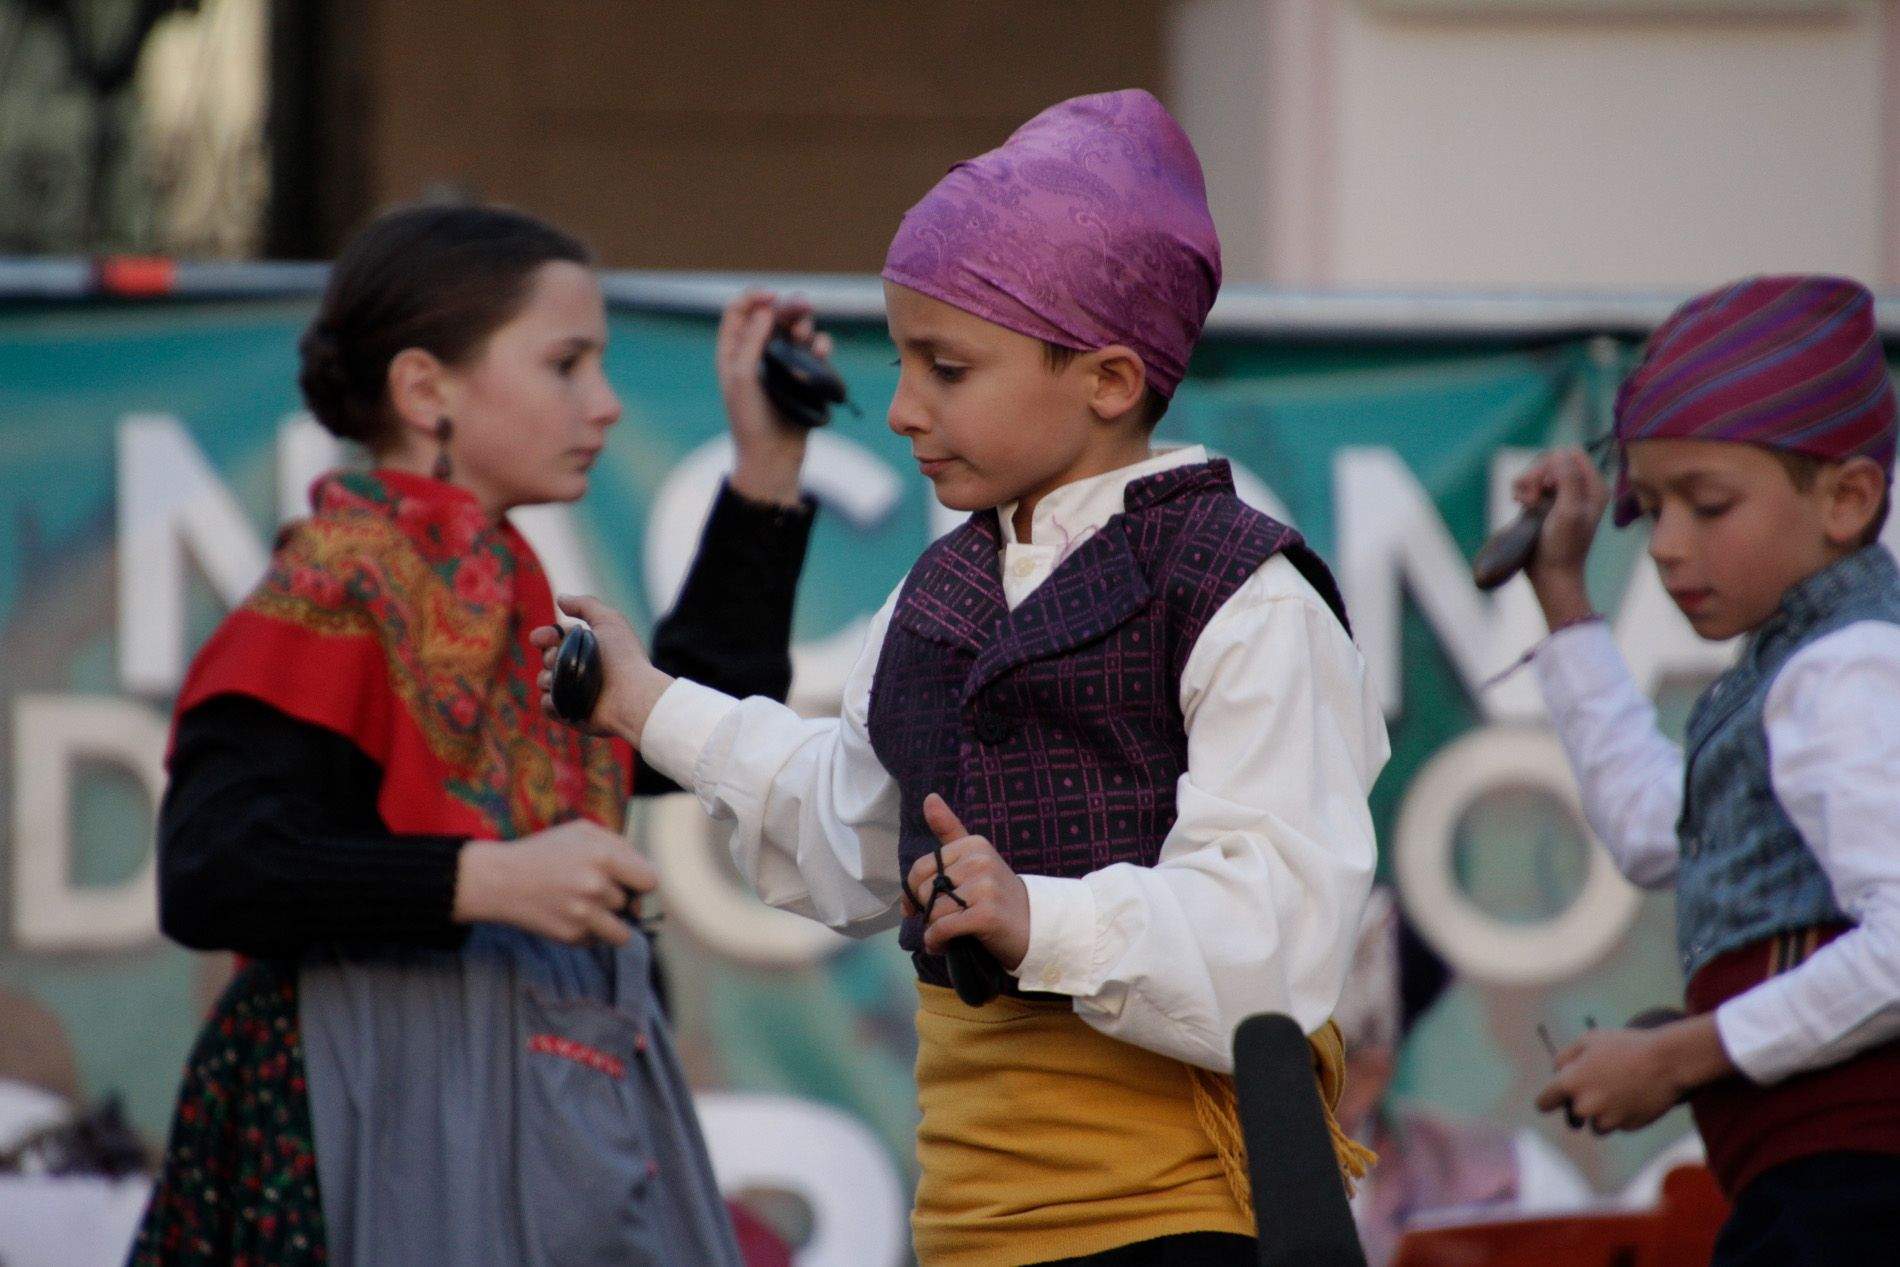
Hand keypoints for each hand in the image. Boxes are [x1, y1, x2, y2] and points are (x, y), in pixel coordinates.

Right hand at [453, 819, 656, 946]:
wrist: (499, 880)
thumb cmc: (544, 851)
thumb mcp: (582, 831)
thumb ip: (619, 845)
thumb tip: (645, 871)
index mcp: (604, 857)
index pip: (649, 881)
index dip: (641, 882)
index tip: (632, 883)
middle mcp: (596, 887)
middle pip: (630, 903)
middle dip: (615, 897)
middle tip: (588, 888)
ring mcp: (583, 915)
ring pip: (620, 931)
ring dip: (609, 922)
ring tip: (588, 909)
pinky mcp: (570, 936)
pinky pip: (596, 941)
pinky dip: (587, 933)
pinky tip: (567, 916)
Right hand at [531, 595, 673, 741]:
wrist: (631, 696)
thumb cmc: (623, 657)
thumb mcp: (609, 621)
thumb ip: (585, 605)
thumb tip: (561, 599)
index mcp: (588, 649)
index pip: (557, 638)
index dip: (545, 635)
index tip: (539, 638)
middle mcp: (581, 670)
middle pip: (547, 658)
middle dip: (549, 656)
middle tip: (558, 659)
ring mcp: (575, 692)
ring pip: (543, 680)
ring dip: (548, 678)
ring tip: (565, 680)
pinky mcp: (570, 713)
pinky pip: (547, 705)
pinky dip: (551, 701)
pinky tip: (561, 698)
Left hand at [717, 289, 829, 505]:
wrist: (773, 457)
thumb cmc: (750, 421)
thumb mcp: (742, 378)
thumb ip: (751, 341)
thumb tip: (766, 309)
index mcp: (733, 351)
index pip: (739, 310)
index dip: (754, 297)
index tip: (772, 298)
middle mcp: (757, 353)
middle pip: (773, 315)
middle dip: (788, 307)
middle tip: (804, 306)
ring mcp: (782, 365)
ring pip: (796, 331)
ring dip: (805, 327)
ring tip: (807, 339)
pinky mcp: (803, 377)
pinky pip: (815, 352)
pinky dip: (820, 346)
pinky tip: (822, 352)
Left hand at [901, 794, 1030, 971]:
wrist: (1036, 927)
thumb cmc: (998, 896)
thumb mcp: (976, 859)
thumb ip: (950, 831)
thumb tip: (929, 797)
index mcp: (973, 845)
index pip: (921, 868)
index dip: (912, 892)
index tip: (917, 907)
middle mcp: (980, 861)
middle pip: (925, 890)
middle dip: (925, 913)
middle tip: (940, 923)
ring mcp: (985, 887)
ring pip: (933, 911)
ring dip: (931, 932)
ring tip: (944, 938)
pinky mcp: (987, 914)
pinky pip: (943, 928)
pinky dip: (937, 942)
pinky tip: (944, 946)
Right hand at [1512, 447, 1609, 628]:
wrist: (1551, 575)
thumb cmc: (1564, 546)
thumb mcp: (1570, 511)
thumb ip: (1569, 479)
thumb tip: (1558, 453)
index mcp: (1594, 487)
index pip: (1570, 454)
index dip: (1551, 464)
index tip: (1543, 486)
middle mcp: (1581, 488)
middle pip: (1552, 461)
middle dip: (1536, 475)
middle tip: (1529, 498)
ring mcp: (1562, 496)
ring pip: (1539, 472)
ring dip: (1526, 483)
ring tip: (1522, 502)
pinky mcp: (1546, 504)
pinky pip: (1531, 485)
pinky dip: (1522, 490)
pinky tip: (1519, 503)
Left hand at [1534, 1016, 1730, 1134]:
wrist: (1667, 1061)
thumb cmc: (1625, 1046)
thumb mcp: (1588, 1040)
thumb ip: (1565, 1057)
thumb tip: (1557, 1073)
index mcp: (1570, 1084)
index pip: (1544, 1103)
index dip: (1548, 1100)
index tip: (1553, 1099)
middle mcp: (1585, 1106)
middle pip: (1572, 1117)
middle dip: (1579, 1106)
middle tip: (1596, 1089)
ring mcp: (1607, 1119)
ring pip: (1596, 1125)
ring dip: (1601, 1114)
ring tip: (1618, 1091)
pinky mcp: (1628, 1127)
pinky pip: (1618, 1125)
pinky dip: (1622, 1116)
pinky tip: (1634, 1096)